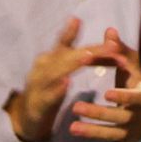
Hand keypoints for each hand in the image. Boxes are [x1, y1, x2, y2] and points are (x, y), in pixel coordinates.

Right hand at [7, 17, 128, 141]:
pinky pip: (48, 95)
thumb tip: (108, 35)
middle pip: (69, 55)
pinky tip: (67, 83)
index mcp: (51, 56)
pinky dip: (57, 89)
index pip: (68, 41)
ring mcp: (39, 83)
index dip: (86, 34)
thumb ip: (85, 54)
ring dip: (73, 64)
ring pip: (57, 72)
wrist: (27, 115)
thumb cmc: (50, 86)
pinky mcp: (39, 102)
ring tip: (88, 56)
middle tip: (113, 46)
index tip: (103, 26)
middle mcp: (44, 65)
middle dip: (93, 50)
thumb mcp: (66, 68)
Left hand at [69, 29, 140, 141]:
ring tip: (73, 128)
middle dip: (98, 113)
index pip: (135, 97)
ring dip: (94, 133)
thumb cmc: (135, 79)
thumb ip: (120, 49)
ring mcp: (133, 130)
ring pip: (114, 135)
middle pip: (119, 117)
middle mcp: (139, 114)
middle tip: (77, 108)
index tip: (107, 93)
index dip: (123, 96)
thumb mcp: (132, 62)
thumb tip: (109, 31)